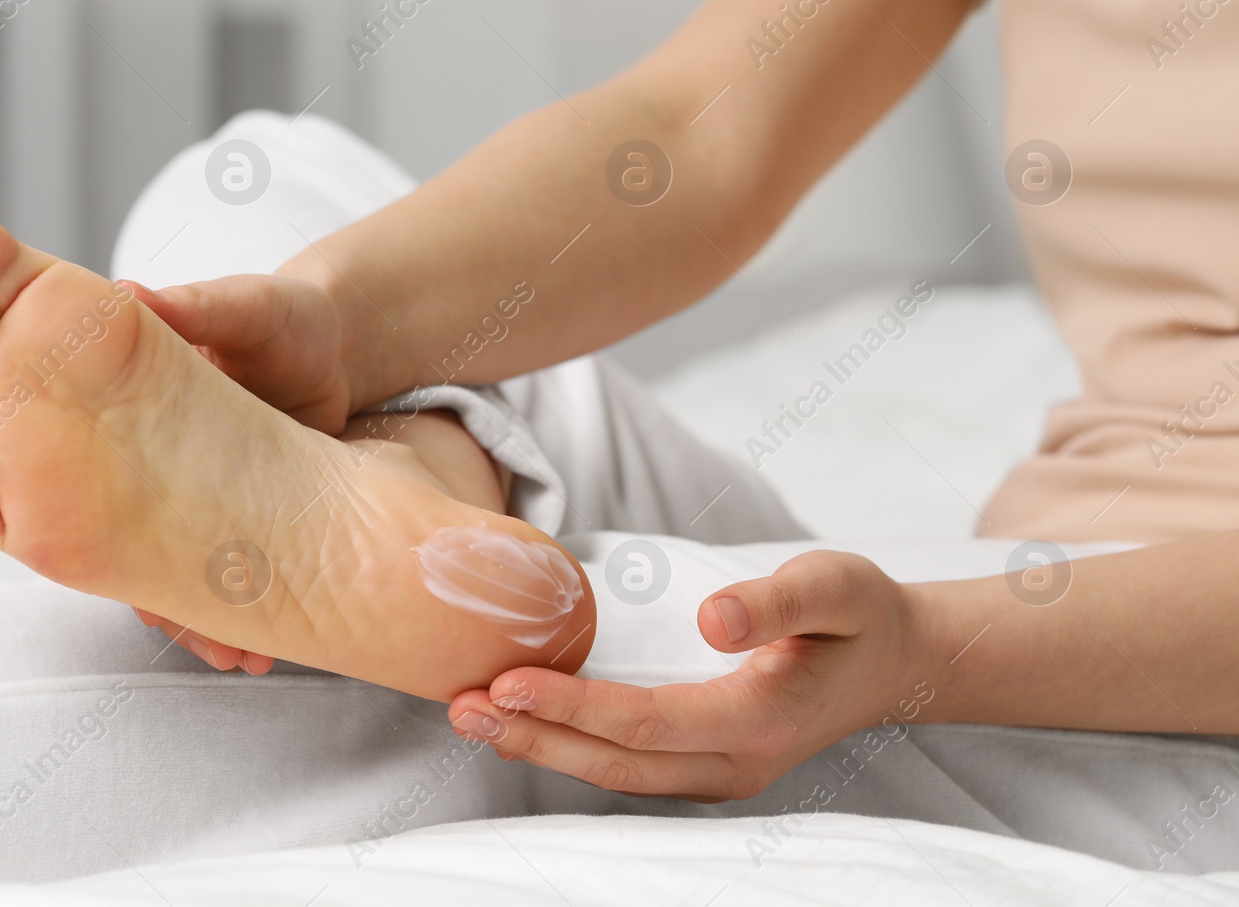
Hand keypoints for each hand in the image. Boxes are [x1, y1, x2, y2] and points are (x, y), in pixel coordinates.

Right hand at [121, 272, 358, 674]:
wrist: (348, 348)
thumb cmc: (290, 316)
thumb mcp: (249, 308)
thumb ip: (197, 309)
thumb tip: (127, 292)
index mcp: (133, 413)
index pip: (84, 473)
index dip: (73, 511)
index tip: (92, 552)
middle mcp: (154, 470)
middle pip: (127, 543)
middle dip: (146, 592)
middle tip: (171, 627)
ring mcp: (200, 504)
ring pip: (180, 575)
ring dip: (199, 620)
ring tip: (232, 656)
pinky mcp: (247, 526)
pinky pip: (232, 582)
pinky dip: (243, 618)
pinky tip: (259, 652)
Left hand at [446, 551, 939, 801]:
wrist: (897, 661)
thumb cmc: (860, 614)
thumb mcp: (834, 585)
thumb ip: (775, 601)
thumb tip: (711, 616)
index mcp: (760, 717)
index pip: (647, 722)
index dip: (573, 706)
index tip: (508, 681)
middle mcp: (735, 760)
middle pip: (616, 762)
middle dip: (533, 736)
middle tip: (459, 706)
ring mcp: (721, 770)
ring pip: (616, 772)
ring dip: (542, 745)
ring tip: (472, 714)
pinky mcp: (708, 761)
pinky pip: (629, 762)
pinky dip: (572, 743)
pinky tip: (527, 718)